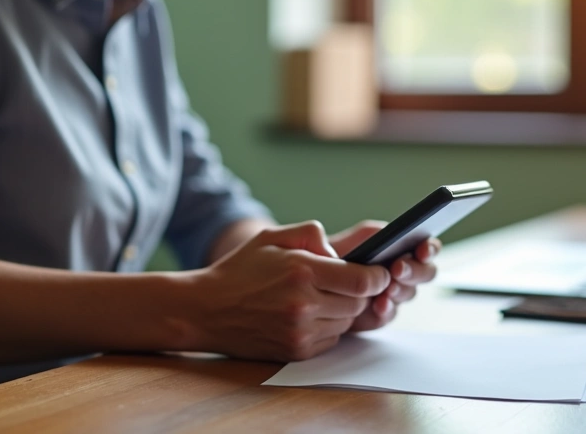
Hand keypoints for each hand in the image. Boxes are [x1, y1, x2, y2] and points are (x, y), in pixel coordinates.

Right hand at [190, 221, 389, 360]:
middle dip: (356, 291)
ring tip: (318, 296)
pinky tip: (307, 314)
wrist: (206, 309)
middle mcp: (304, 306)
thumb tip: (341, 253)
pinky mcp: (297, 352)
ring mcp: (300, 333)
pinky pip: (331, 339)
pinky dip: (327, 327)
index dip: (377, 276)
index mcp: (302, 272)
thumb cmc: (241, 269)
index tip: (378, 272)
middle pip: (359, 303)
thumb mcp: (272, 236)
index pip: (362, 280)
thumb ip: (312, 233)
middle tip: (341, 282)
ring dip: (341, 309)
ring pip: (347, 322)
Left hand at [328, 221, 440, 331]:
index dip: (429, 248)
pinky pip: (389, 314)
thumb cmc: (324, 256)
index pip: (425, 246)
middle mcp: (398, 269)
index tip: (422, 250)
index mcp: (397, 246)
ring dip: (400, 290)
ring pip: (408, 293)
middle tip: (398, 269)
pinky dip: (386, 310)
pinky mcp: (377, 313)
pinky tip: (378, 306)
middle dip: (415, 271)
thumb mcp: (349, 239)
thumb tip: (387, 236)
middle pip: (424, 272)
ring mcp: (390, 292)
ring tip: (387, 288)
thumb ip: (368, 235)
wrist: (304, 284)